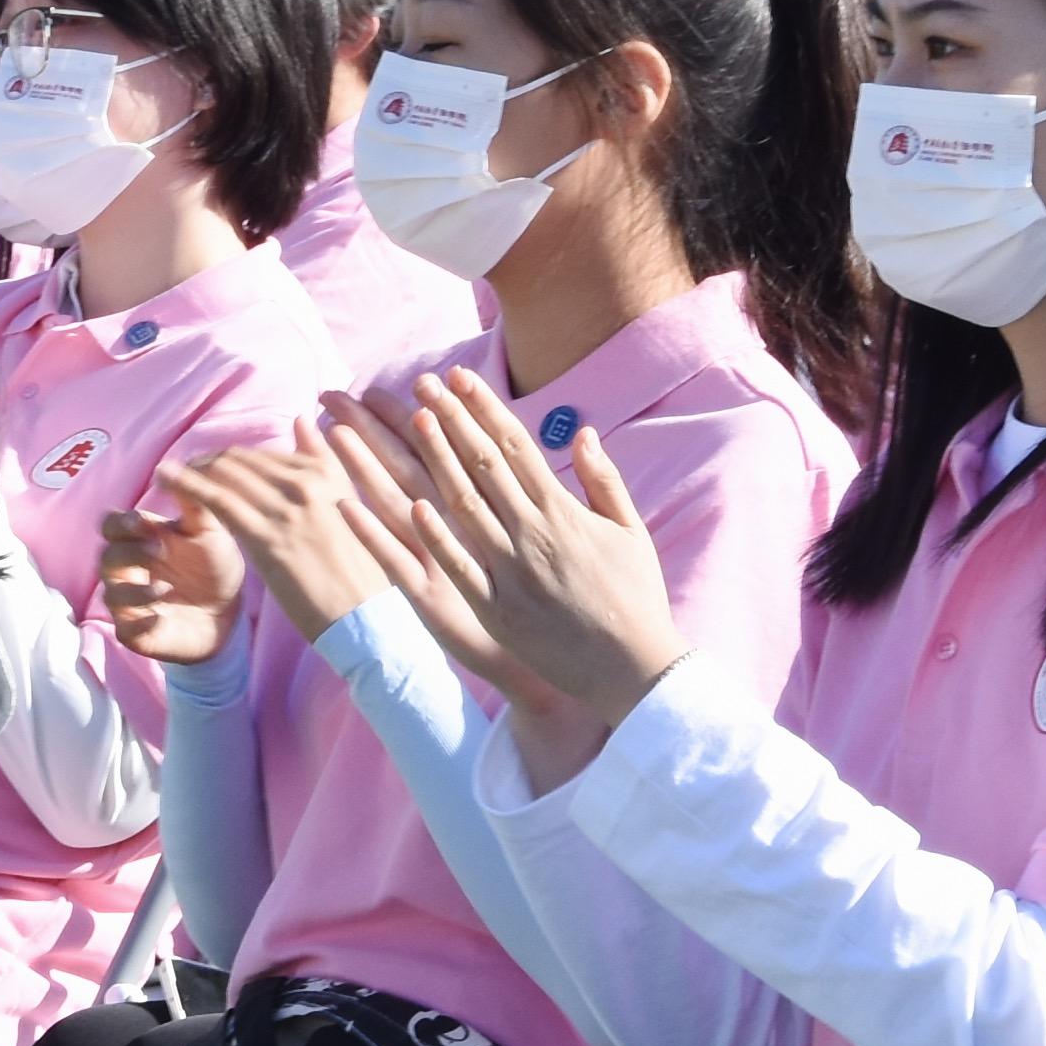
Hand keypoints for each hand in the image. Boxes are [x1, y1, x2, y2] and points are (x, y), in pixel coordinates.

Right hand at [96, 491, 245, 669]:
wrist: (231, 612)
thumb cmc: (213, 566)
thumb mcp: (210, 531)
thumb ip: (193, 502)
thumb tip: (170, 469)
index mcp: (140, 540)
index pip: (111, 526)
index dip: (120, 524)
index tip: (142, 522)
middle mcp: (128, 571)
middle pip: (105, 558)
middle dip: (127, 554)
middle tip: (158, 551)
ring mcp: (130, 603)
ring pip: (111, 594)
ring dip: (133, 590)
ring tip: (164, 588)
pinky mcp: (137, 633)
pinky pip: (125, 629)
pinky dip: (139, 622)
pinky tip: (160, 616)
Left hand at [172, 437, 397, 649]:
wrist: (364, 618)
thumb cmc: (359, 571)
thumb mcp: (350, 506)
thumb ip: (325, 462)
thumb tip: (302, 420)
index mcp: (327, 474)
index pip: (266, 456)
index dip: (235, 460)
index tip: (213, 466)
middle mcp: (307, 484)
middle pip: (242, 460)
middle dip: (208, 461)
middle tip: (185, 470)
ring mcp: (287, 510)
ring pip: (226, 475)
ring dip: (191, 470)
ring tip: (167, 474)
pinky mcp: (267, 539)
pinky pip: (219, 502)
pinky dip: (189, 486)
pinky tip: (166, 479)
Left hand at [369, 372, 689, 771]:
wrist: (635, 669)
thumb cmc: (636, 597)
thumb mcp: (630, 531)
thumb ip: (603, 480)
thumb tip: (582, 433)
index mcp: (563, 511)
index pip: (514, 447)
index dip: (483, 408)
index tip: (459, 377)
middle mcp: (533, 533)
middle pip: (483, 465)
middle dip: (450, 420)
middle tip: (421, 384)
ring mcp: (512, 571)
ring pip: (464, 504)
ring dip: (435, 461)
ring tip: (410, 424)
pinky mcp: (496, 609)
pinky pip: (460, 568)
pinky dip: (436, 537)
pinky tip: (411, 505)